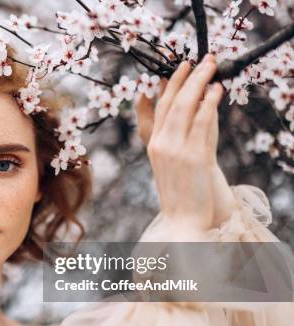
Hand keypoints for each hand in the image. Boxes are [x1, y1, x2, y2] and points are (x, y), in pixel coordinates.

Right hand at [135, 54, 239, 232]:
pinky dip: (209, 104)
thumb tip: (198, 111)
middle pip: (171, 103)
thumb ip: (182, 137)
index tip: (176, 69)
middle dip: (185, 78)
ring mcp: (176, 151)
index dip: (167, 86)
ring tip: (210, 66)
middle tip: (198, 59)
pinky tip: (216, 91)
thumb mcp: (174, 164)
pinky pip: (201, 124)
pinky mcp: (194, 158)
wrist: (182, 222)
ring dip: (199, 83)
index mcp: (153, 146)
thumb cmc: (181, 195)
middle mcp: (161, 145)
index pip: (156, 109)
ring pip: (185, 108)